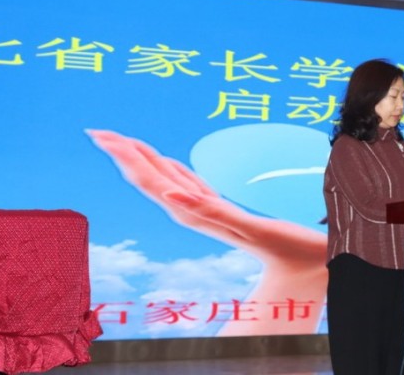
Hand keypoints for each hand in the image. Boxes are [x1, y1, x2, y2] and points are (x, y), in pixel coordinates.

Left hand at [87, 129, 327, 334]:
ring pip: (167, 181)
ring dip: (144, 160)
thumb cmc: (287, 248)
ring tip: (122, 142)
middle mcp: (195, 213)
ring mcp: (207, 211)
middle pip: (151, 178)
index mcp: (198, 214)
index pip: (153, 181)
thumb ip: (212, 211)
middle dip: (124, 154)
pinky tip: (168, 165)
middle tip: (98, 132)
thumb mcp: (252, 229)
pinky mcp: (220, 209)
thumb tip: (169, 194)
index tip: (102, 136)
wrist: (304, 270)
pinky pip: (188, 185)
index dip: (127, 157)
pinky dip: (172, 170)